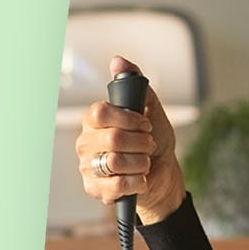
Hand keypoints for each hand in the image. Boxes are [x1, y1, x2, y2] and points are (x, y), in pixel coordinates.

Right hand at [75, 56, 182, 224]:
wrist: (162, 172)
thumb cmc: (153, 139)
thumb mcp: (151, 107)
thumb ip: (134, 83)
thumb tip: (118, 60)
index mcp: (94, 120)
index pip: (99, 112)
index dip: (128, 119)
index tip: (144, 124)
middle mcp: (86, 142)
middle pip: (113, 139)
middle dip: (141, 143)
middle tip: (148, 145)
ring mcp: (88, 167)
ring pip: (115, 162)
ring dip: (140, 163)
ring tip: (144, 163)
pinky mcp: (94, 189)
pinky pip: (116, 185)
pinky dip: (136, 182)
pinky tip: (140, 179)